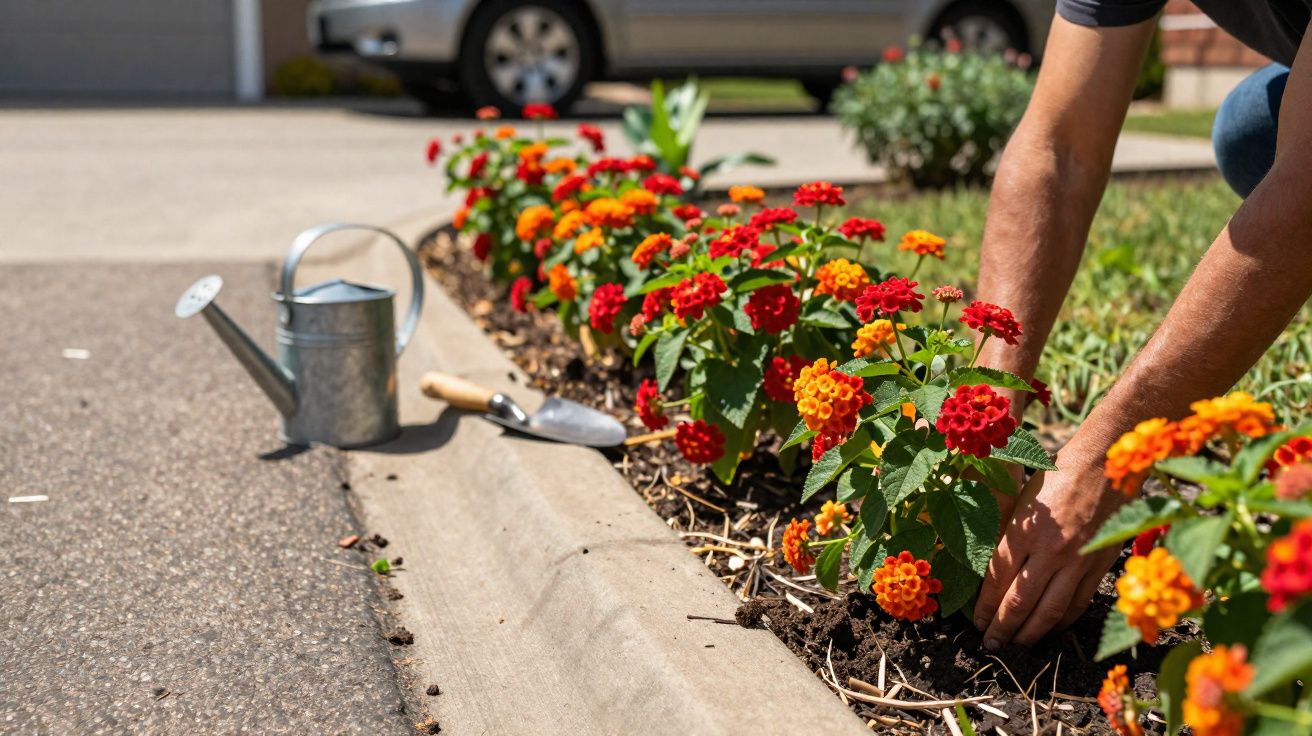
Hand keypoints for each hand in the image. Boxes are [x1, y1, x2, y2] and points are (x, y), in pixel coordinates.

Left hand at [972, 446, 1124, 648]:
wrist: (1103, 463)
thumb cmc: (1055, 475)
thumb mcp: (1021, 501)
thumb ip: (1007, 535)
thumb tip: (990, 572)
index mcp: (1023, 531)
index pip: (996, 580)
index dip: (984, 607)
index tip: (976, 623)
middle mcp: (1048, 551)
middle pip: (1019, 602)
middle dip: (1001, 629)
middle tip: (990, 645)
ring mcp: (1076, 561)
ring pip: (1049, 611)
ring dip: (1030, 633)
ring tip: (1016, 646)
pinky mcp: (1099, 565)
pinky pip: (1077, 603)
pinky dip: (1062, 622)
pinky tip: (1050, 630)